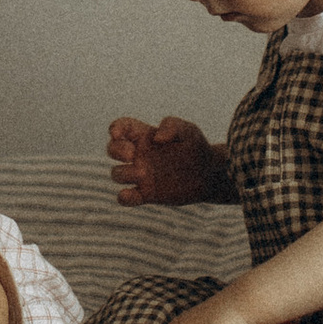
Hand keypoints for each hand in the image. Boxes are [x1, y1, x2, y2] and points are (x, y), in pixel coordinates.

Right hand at [108, 114, 224, 205]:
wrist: (210, 174)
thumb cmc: (197, 147)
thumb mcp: (188, 130)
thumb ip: (172, 125)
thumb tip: (156, 139)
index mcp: (145, 136)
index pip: (122, 127)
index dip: (115, 128)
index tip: (117, 134)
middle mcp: (139, 155)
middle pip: (112, 149)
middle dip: (116, 150)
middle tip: (133, 155)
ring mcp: (141, 175)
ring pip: (116, 173)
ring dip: (124, 173)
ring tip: (143, 174)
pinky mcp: (146, 194)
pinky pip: (125, 198)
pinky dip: (123, 198)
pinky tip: (132, 195)